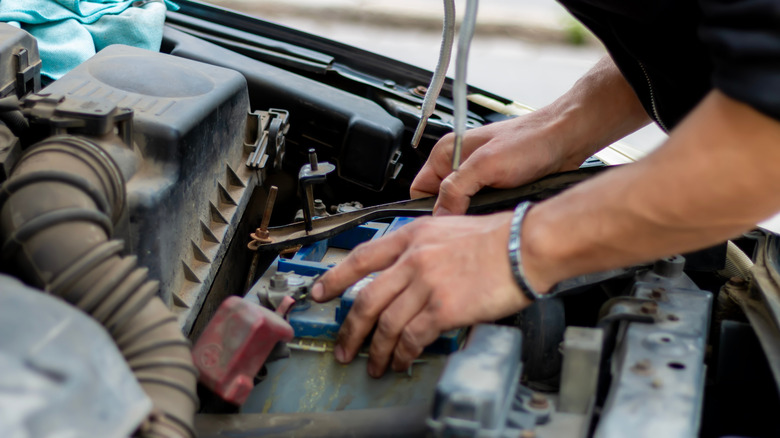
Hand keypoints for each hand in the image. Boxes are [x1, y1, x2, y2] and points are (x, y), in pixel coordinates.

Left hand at [310, 213, 532, 377]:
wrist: (524, 246)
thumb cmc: (495, 238)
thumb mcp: (447, 228)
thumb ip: (420, 248)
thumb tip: (402, 274)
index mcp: (412, 236)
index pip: (361, 257)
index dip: (335, 278)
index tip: (319, 293)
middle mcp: (413, 259)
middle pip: (366, 299)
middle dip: (350, 329)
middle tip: (344, 346)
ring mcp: (426, 284)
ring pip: (386, 324)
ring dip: (376, 350)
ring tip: (374, 364)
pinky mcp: (443, 308)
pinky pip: (411, 337)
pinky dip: (401, 354)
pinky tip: (400, 361)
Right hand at [410, 112, 581, 215]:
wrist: (566, 139)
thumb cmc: (530, 141)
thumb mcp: (486, 166)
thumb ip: (457, 189)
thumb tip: (441, 215)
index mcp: (446, 152)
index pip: (419, 190)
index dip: (427, 209)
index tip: (443, 224)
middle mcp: (458, 163)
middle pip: (441, 202)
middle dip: (453, 215)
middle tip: (470, 222)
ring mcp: (477, 175)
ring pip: (462, 207)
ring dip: (474, 215)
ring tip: (490, 215)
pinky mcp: (495, 185)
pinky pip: (481, 207)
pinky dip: (488, 213)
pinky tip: (501, 213)